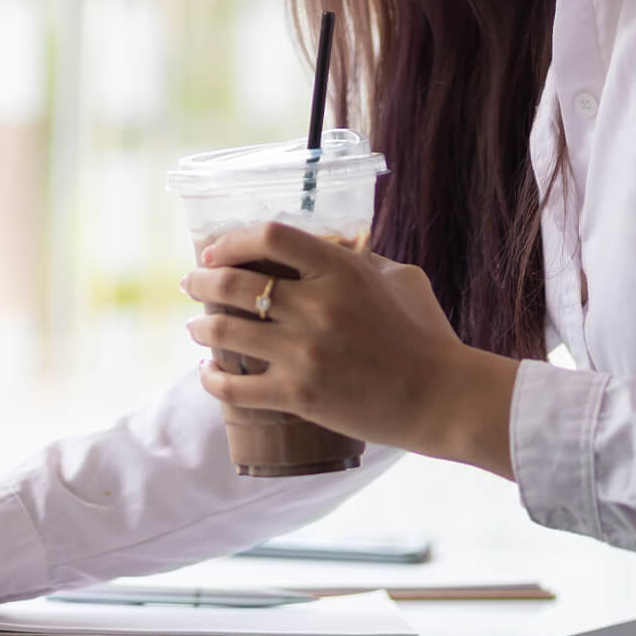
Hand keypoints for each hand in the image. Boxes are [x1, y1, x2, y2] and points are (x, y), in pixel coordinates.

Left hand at [180, 222, 518, 476]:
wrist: (445, 399)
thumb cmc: (427, 336)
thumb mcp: (400, 278)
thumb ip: (359, 258)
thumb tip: (328, 245)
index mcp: (339, 269)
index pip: (268, 236)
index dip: (231, 240)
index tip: (214, 251)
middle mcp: (314, 306)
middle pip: (233, 283)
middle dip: (200, 281)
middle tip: (190, 284)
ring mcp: (303, 352)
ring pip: (225, 331)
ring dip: (200, 327)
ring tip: (194, 327)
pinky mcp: (299, 395)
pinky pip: (236, 386)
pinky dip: (213, 379)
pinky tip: (208, 374)